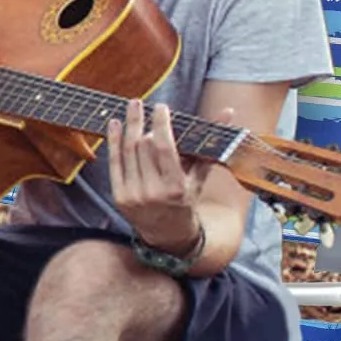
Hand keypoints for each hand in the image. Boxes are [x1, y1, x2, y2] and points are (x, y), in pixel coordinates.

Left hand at [106, 98, 221, 255]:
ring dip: (128, 126)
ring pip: (128, 152)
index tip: (161, 107)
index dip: (161, 125)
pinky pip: (114, 163)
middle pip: (144, 147)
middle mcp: (152, 192)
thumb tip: (227, 112)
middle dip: (144, 124)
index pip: (165, 148)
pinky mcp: (119, 196)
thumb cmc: (186, 200)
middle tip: (143, 106)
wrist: (167, 235)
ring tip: (131, 107)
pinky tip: (114, 124)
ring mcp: (133, 195)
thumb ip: (210, 143)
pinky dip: (113, 141)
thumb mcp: (200, 176)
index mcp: (175, 187)